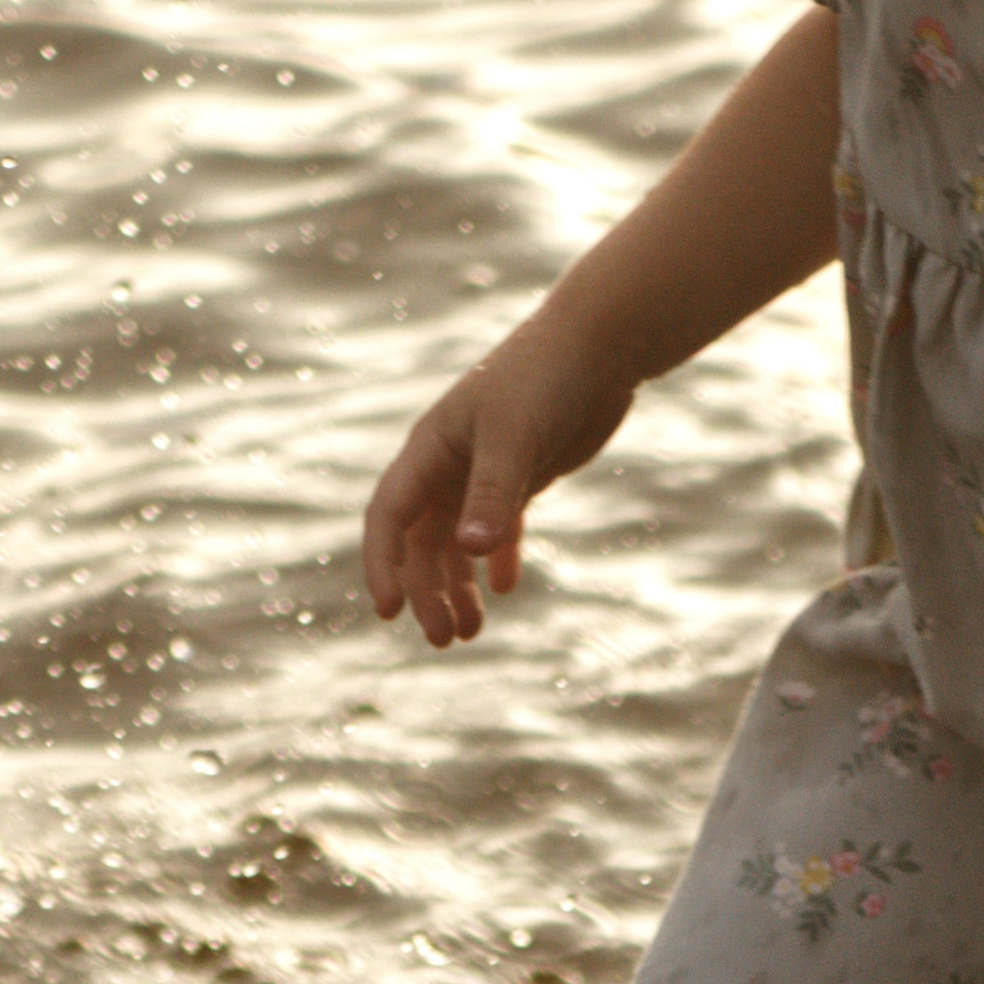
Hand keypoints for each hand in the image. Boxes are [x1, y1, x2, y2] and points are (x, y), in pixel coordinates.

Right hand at [362, 311, 643, 647]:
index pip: (390, 517)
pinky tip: (504, 589)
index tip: (389, 612)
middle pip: (421, 543)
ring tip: (469, 632)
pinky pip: (497, 531)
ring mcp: (482, 473)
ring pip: (457, 544)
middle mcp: (448, 464)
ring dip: (458, 588)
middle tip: (444, 639)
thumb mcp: (515, 435)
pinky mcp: (520, 478)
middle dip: (427, 593)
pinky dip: (497, 561)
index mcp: (430, 449)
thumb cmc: (547, 377)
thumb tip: (470, 554)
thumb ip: (493, 494)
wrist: (600, 344)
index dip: (383, 566)